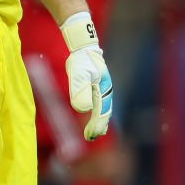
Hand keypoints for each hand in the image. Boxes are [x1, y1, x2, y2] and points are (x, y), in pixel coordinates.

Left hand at [61, 13, 112, 139]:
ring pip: (103, 109)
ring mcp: (101, 89)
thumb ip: (80, 90)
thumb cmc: (82, 60)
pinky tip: (93, 119)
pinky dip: (97, 114)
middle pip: (104, 112)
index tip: (90, 135)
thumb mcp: (79, 74)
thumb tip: (83, 109)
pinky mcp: (95, 88)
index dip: (96, 124)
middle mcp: (105, 91)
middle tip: (90, 137)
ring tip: (94, 133)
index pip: (101, 111)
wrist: (83, 47)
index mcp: (103, 89)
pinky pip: (99, 104)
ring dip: (99, 122)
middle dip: (99, 126)